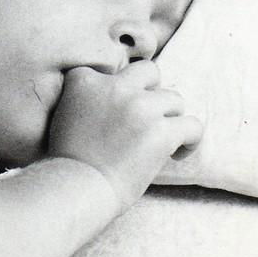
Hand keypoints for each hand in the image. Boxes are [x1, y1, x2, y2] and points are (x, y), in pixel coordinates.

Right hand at [48, 61, 202, 210]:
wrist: (76, 187)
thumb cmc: (67, 159)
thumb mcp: (65, 112)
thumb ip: (87, 97)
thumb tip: (119, 100)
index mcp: (84, 79)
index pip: (111, 69)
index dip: (119, 88)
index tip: (119, 109)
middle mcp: (113, 86)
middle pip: (148, 72)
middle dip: (152, 91)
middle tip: (148, 115)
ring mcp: (139, 106)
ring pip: (174, 98)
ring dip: (170, 118)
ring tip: (163, 139)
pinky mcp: (161, 131)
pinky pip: (192, 125)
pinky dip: (190, 139)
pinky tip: (178, 153)